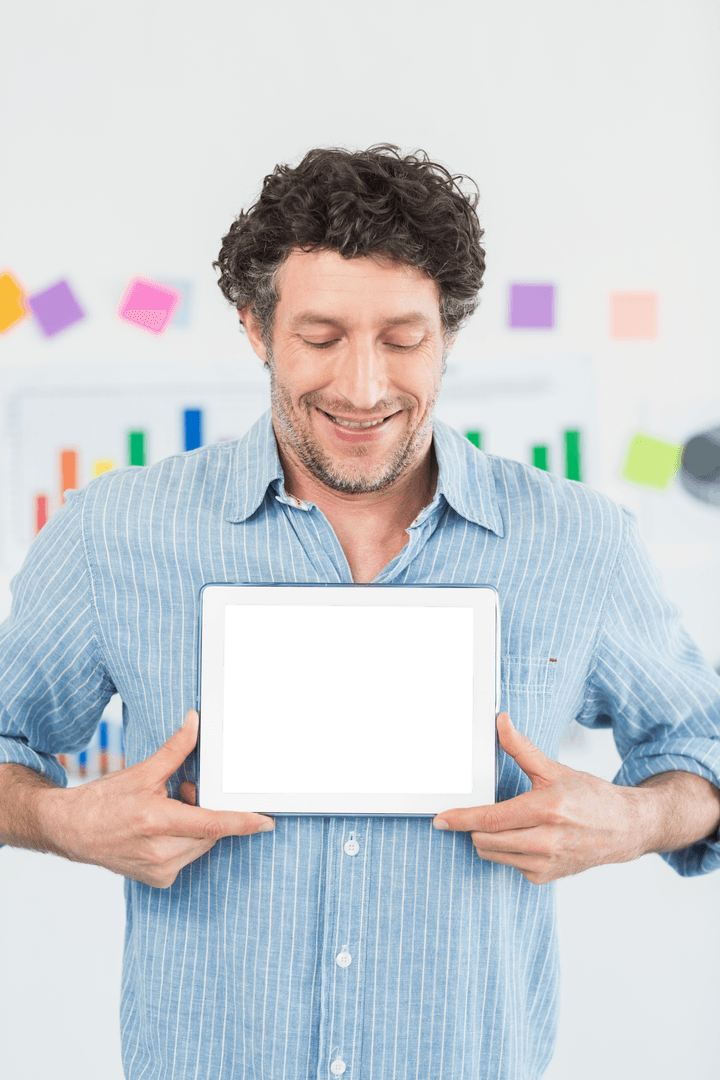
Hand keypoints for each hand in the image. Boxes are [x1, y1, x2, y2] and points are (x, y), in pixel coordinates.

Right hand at [44, 710, 274, 888]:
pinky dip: (185, 842)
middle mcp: (161, 851)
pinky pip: (188, 857)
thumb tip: (196, 723)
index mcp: (157, 821)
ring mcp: (160, 870)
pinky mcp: (159, 881)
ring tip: (168, 811)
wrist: (73, 831)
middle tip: (184, 792)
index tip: (267, 821)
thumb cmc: (104, 801)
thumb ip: (175, 749)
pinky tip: (161, 832)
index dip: (243, 822)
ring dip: (196, 826)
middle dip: (206, 810)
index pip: (212, 823)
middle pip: (209, 831)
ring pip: (201, 845)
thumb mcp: (142, 772)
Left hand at [432, 713, 646, 883]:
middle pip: (485, 840)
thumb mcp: (553, 769)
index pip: (490, 819)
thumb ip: (520, 748)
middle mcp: (546, 841)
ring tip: (510, 822)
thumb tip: (500, 722)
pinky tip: (526, 838)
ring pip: (493, 854)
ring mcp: (546, 863)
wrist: (624, 827)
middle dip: (475, 826)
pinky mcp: (546, 876)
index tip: (441, 819)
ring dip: (489, 839)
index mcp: (546, 810)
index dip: (460, 819)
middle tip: (486, 811)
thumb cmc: (590, 798)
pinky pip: (509, 864)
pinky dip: (508, 851)